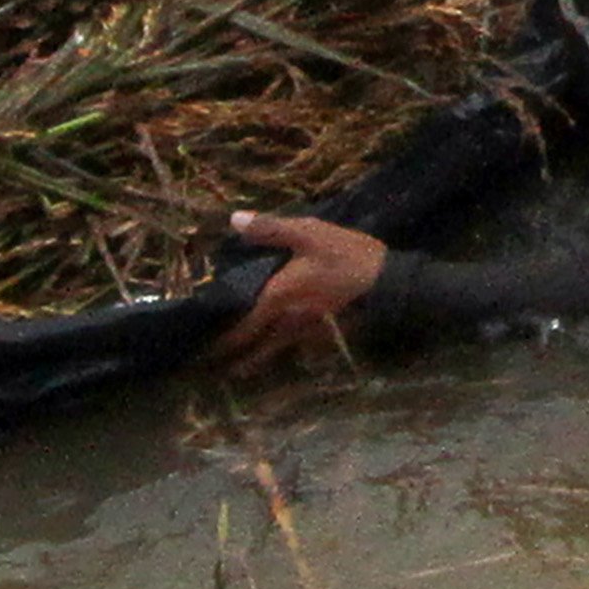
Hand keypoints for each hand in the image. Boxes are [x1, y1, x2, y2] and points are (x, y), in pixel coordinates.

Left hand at [208, 212, 387, 376]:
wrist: (386, 282)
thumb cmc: (344, 255)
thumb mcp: (307, 233)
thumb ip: (269, 229)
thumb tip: (233, 220)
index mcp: (276, 297)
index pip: (242, 327)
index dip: (221, 340)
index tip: (202, 347)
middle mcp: (287, 321)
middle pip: (254, 347)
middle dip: (233, 357)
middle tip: (212, 363)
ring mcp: (307, 331)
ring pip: (274, 351)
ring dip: (254, 360)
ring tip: (237, 368)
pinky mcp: (324, 332)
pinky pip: (293, 347)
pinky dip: (279, 351)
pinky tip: (276, 349)